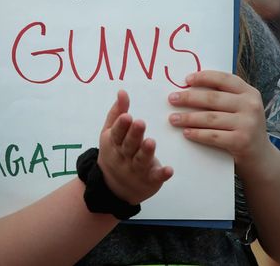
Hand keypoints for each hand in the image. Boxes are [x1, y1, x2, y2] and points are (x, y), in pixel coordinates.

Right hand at [97, 89, 173, 204]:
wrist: (114, 187)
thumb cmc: (114, 153)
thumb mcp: (110, 133)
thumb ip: (117, 113)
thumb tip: (122, 92)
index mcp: (114, 143)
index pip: (117, 133)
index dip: (121, 125)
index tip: (127, 116)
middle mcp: (123, 156)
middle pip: (129, 145)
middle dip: (134, 135)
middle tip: (140, 123)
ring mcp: (135, 169)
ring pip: (140, 160)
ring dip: (146, 152)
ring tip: (151, 142)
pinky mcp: (149, 180)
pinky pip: (155, 177)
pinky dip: (162, 174)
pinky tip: (169, 170)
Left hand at [167, 71, 273, 172]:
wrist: (261, 158)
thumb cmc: (243, 128)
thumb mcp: (240, 108)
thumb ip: (224, 97)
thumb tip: (189, 87)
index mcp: (250, 93)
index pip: (224, 79)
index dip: (204, 77)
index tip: (186, 79)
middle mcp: (251, 106)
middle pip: (213, 98)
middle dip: (189, 98)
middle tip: (171, 99)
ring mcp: (248, 124)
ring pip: (210, 118)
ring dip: (188, 117)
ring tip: (173, 118)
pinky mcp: (241, 141)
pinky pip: (213, 135)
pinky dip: (197, 134)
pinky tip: (186, 132)